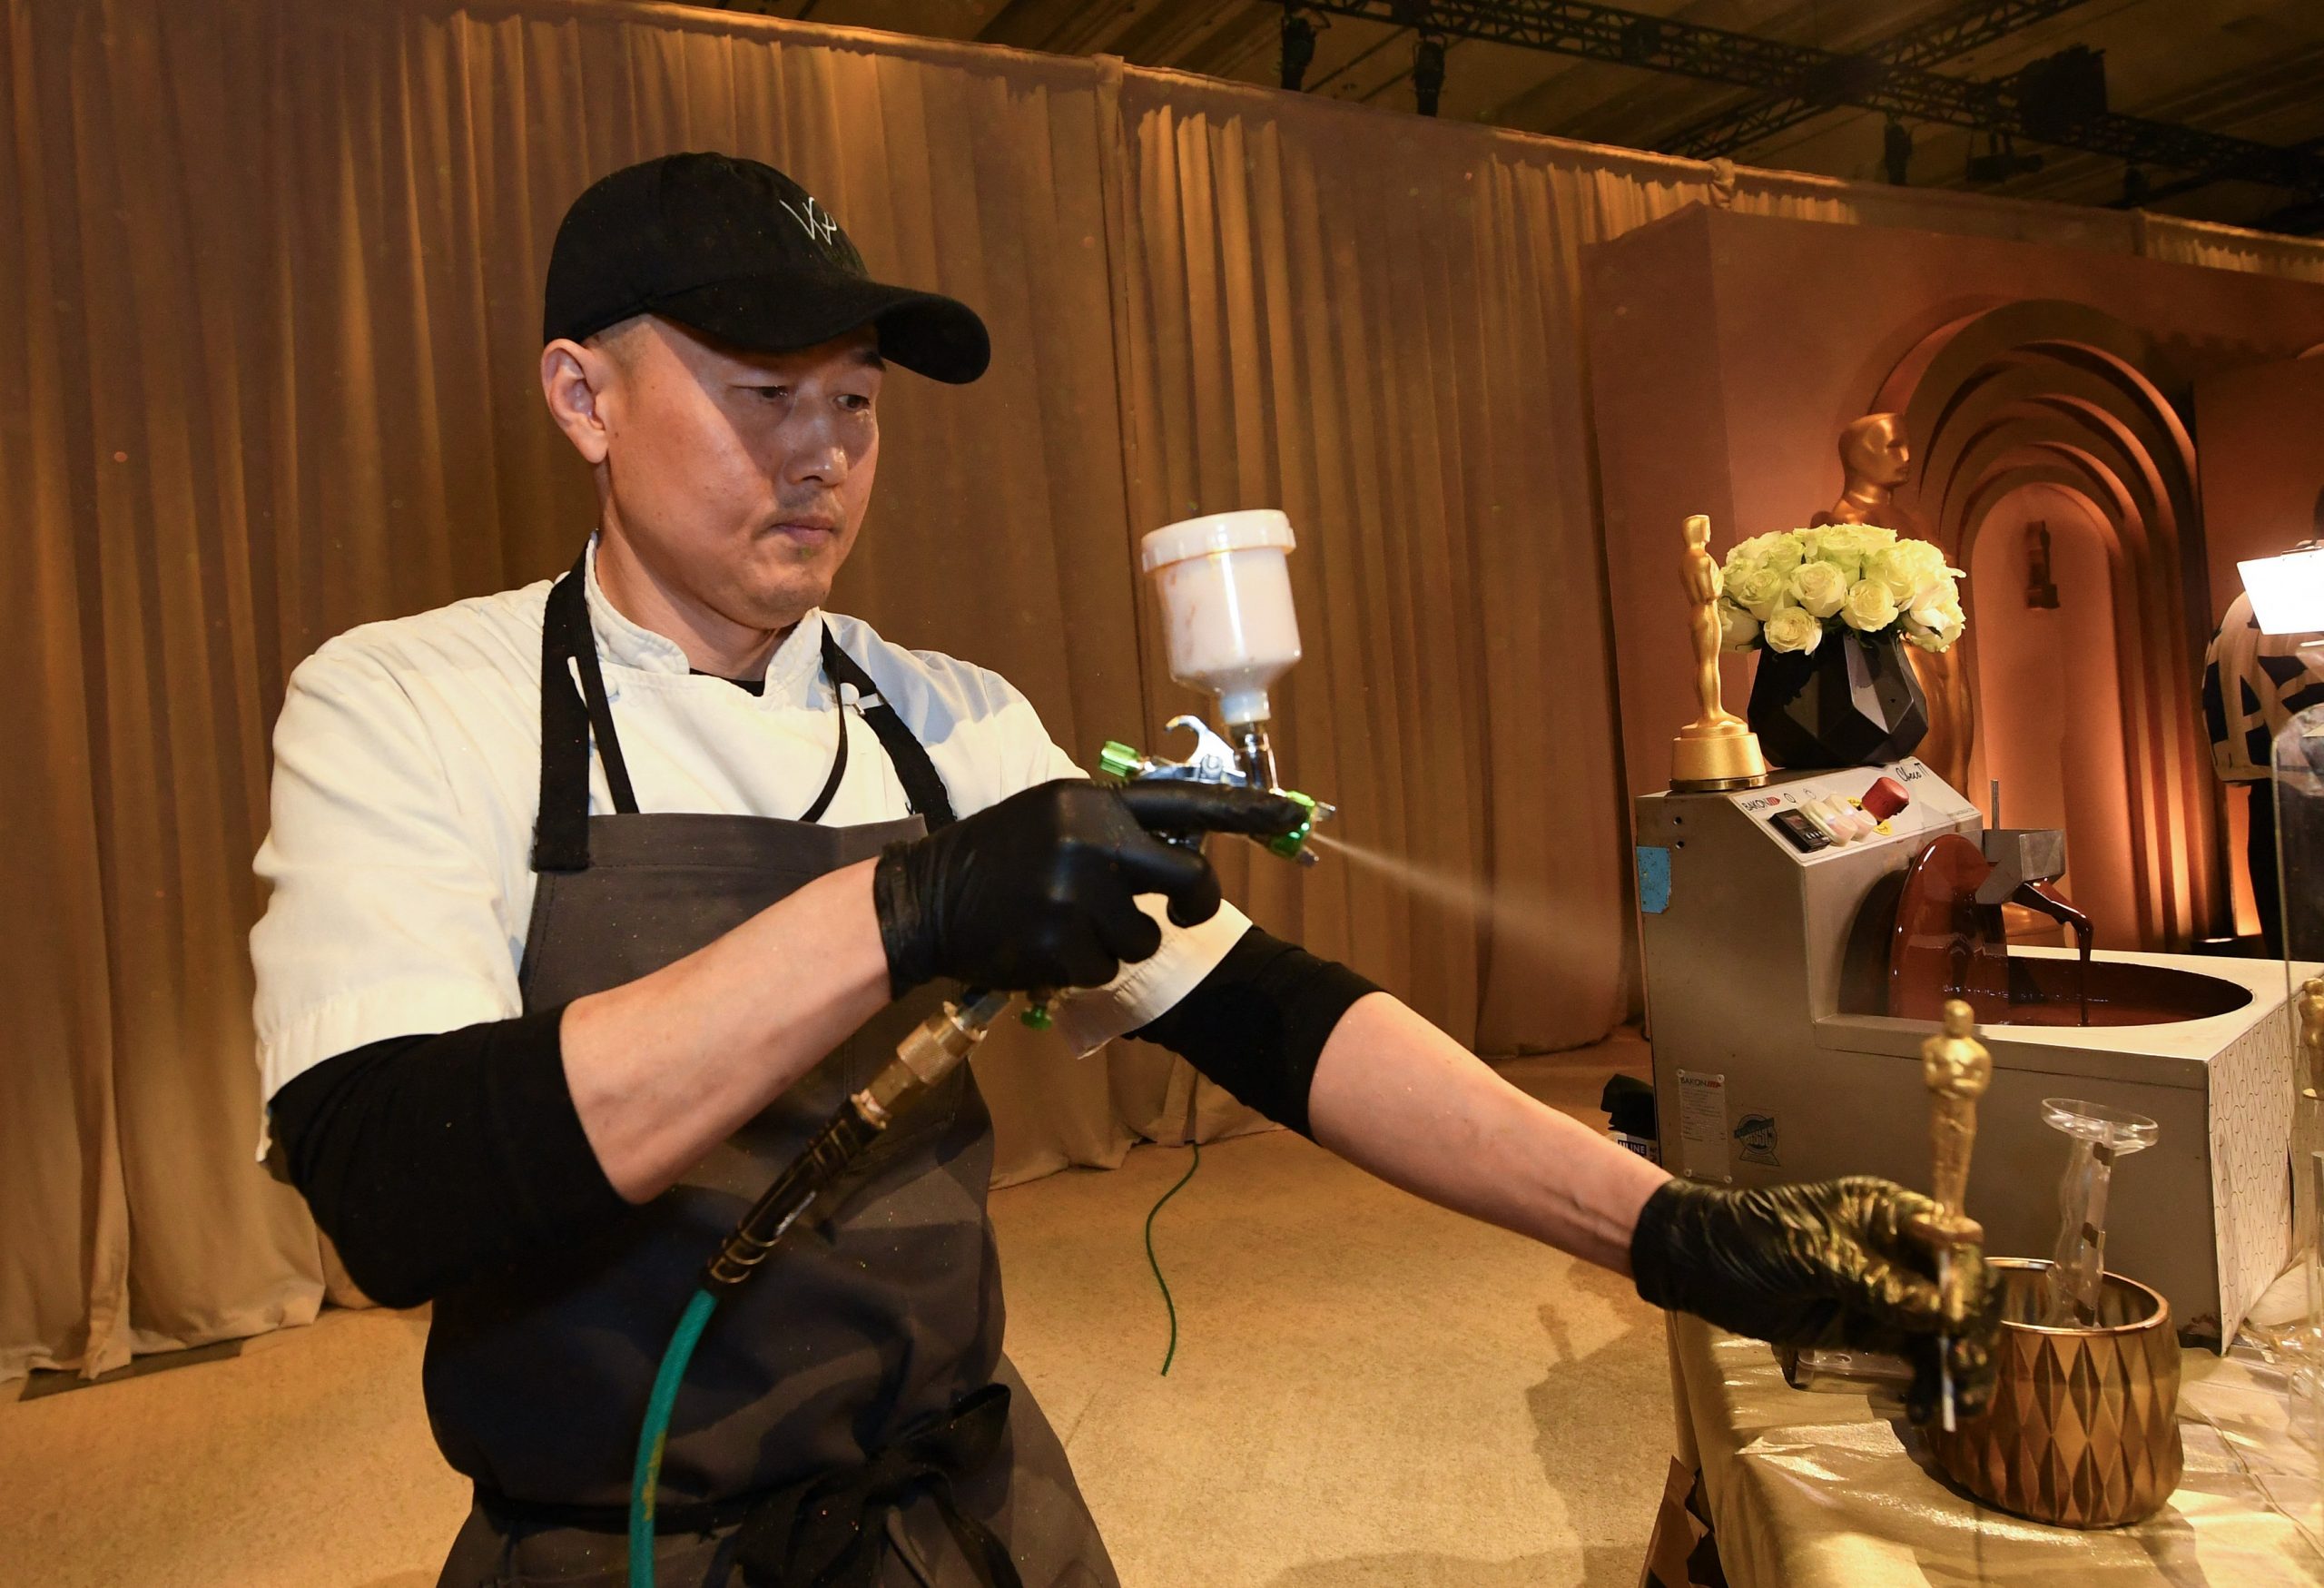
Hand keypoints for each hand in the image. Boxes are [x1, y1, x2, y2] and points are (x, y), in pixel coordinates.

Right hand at [871, 779, 1305, 996]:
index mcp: (1091, 801)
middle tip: (1183, 912)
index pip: (1184, 802)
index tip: (1291, 812)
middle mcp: (1091, 839)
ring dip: (1119, 942)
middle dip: (1194, 903)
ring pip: (1146, 935)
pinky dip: (1085, 969)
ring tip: (1072, 927)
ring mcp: (1077, 892)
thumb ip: (1112, 829)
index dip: (1244, 810)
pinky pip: (1106, 969)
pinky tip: (1048, 949)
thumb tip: (1178, 850)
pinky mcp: (1062, 942)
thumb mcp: (1053, 819)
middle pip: (1187, 876)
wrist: (926, 898)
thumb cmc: (996, 858)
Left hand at [1629, 1176, 2000, 1425]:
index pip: (1956, 1243)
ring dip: (1961, 1367)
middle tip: (1962, 1369)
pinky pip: (1920, 1357)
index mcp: (1892, 1213)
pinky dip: (1931, 1383)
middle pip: (1964, 1292)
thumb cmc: (1750, 1239)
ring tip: (1954, 1403)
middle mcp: (1903, 1251)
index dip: (1968, 1283)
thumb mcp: (1810, 1254)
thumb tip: (1946, 1311)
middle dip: (1974, 1331)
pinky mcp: (1876, 1331)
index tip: (1956, 1323)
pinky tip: (1924, 1408)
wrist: (1700, 1265)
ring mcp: (1893, 1294)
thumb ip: (1876, 1282)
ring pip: (1950, 1331)